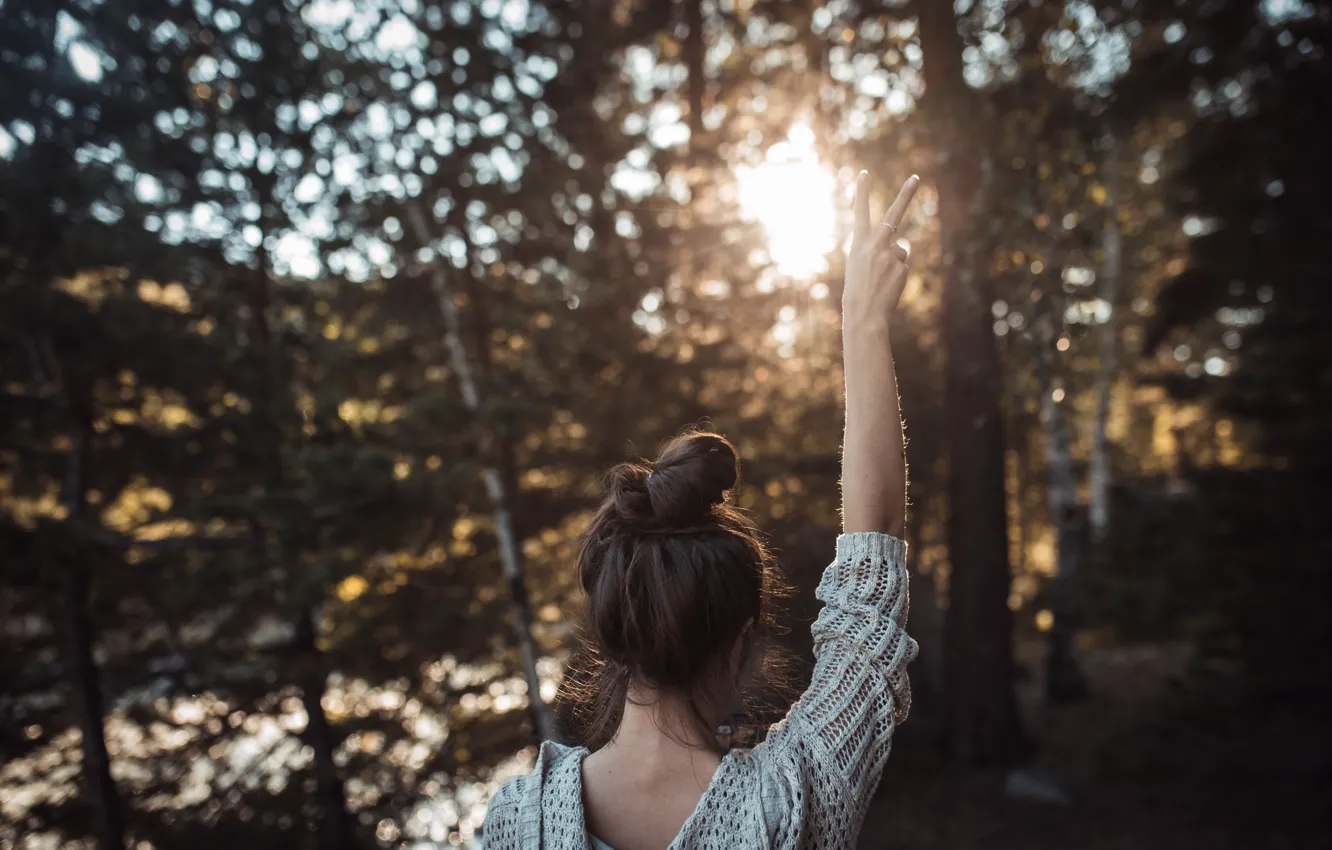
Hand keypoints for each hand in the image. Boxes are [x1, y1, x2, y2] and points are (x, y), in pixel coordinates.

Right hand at [844, 172, 919, 329]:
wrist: (864, 315)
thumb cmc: (856, 292)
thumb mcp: (858, 266)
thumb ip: (877, 251)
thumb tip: (902, 246)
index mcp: (858, 245)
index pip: (860, 213)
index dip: (862, 193)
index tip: (864, 173)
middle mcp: (875, 246)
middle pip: (893, 215)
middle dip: (905, 195)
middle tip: (916, 178)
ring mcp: (890, 255)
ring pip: (899, 251)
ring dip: (893, 263)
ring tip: (880, 281)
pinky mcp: (902, 267)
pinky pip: (902, 266)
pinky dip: (897, 275)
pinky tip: (888, 287)